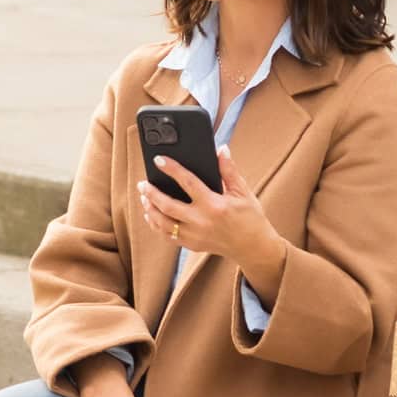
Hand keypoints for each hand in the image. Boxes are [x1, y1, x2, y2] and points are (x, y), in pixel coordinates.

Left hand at [137, 143, 275, 274]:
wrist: (253, 247)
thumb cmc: (250, 217)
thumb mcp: (242, 192)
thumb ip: (229, 170)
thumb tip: (221, 149)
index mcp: (214, 205)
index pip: (187, 182)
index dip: (171, 169)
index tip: (159, 159)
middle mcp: (201, 222)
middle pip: (167, 206)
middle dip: (151, 193)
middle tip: (142, 183)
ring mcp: (194, 236)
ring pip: (163, 223)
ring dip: (150, 209)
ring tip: (144, 197)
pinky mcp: (192, 245)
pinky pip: (167, 235)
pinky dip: (156, 225)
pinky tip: (151, 215)